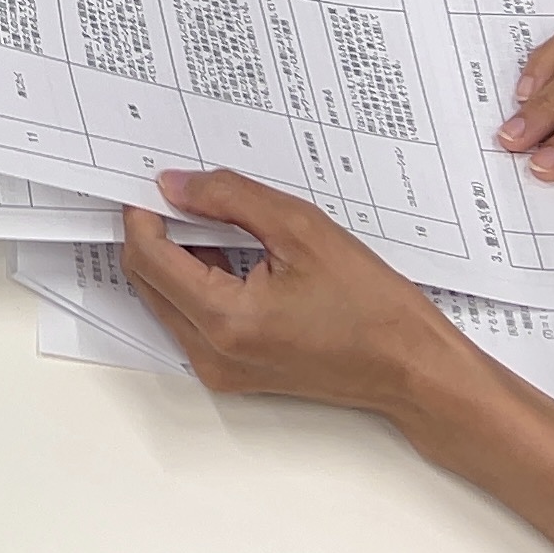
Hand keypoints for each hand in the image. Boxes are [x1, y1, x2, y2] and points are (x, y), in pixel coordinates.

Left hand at [113, 169, 467, 424]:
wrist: (410, 368)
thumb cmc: (371, 305)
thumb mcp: (301, 229)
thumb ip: (229, 199)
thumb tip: (175, 185)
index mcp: (224, 320)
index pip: (148, 257)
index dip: (143, 212)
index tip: (156, 180)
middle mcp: (211, 353)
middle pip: (148, 280)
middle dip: (156, 232)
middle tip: (183, 192)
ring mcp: (219, 369)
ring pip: (166, 299)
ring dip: (177, 256)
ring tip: (218, 219)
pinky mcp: (232, 372)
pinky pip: (192, 318)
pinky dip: (199, 282)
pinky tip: (234, 253)